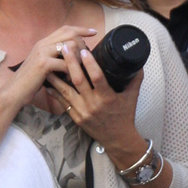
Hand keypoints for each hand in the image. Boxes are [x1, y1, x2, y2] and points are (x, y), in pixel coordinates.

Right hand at [0, 26, 98, 115]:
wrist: (15, 91)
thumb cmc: (31, 81)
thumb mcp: (43, 64)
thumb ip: (55, 56)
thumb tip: (73, 54)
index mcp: (43, 43)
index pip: (65, 29)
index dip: (81, 29)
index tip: (93, 32)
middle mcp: (43, 44)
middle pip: (70, 34)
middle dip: (83, 43)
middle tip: (88, 56)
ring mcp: (42, 53)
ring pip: (69, 47)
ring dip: (79, 58)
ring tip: (80, 68)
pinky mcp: (43, 64)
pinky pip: (65, 63)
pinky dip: (72, 71)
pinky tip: (72, 78)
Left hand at [48, 42, 146, 157]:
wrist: (118, 140)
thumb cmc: (125, 117)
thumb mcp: (132, 97)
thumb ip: (135, 79)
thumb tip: (138, 63)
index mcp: (107, 98)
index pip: (97, 77)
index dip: (90, 63)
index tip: (84, 50)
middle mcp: (93, 104)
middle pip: (78, 80)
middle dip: (70, 62)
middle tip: (64, 47)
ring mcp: (82, 111)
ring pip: (65, 90)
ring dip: (56, 75)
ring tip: (49, 61)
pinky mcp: (75, 117)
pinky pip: (62, 102)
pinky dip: (54, 90)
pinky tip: (48, 81)